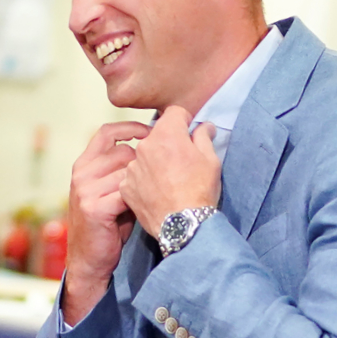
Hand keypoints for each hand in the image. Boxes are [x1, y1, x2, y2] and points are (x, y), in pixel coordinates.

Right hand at [63, 121, 151, 324]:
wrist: (90, 260)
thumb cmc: (107, 226)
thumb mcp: (110, 192)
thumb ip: (123, 171)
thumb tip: (155, 150)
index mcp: (84, 164)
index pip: (106, 132)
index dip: (131, 127)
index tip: (152, 130)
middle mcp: (82, 173)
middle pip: (124, 151)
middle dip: (146, 161)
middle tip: (163, 173)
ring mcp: (85, 189)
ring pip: (128, 171)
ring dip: (145, 183)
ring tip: (153, 196)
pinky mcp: (93, 207)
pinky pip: (126, 193)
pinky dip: (139, 200)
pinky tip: (144, 209)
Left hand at [119, 105, 220, 236]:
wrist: (182, 224)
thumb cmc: (200, 191)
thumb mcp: (211, 160)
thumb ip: (204, 137)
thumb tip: (203, 126)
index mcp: (166, 135)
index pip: (174, 113)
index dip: (184, 120)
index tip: (189, 132)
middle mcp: (144, 146)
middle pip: (157, 135)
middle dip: (169, 142)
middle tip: (182, 161)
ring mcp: (132, 167)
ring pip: (144, 155)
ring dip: (155, 161)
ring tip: (169, 180)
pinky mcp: (125, 185)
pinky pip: (135, 175)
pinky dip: (144, 180)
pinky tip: (157, 192)